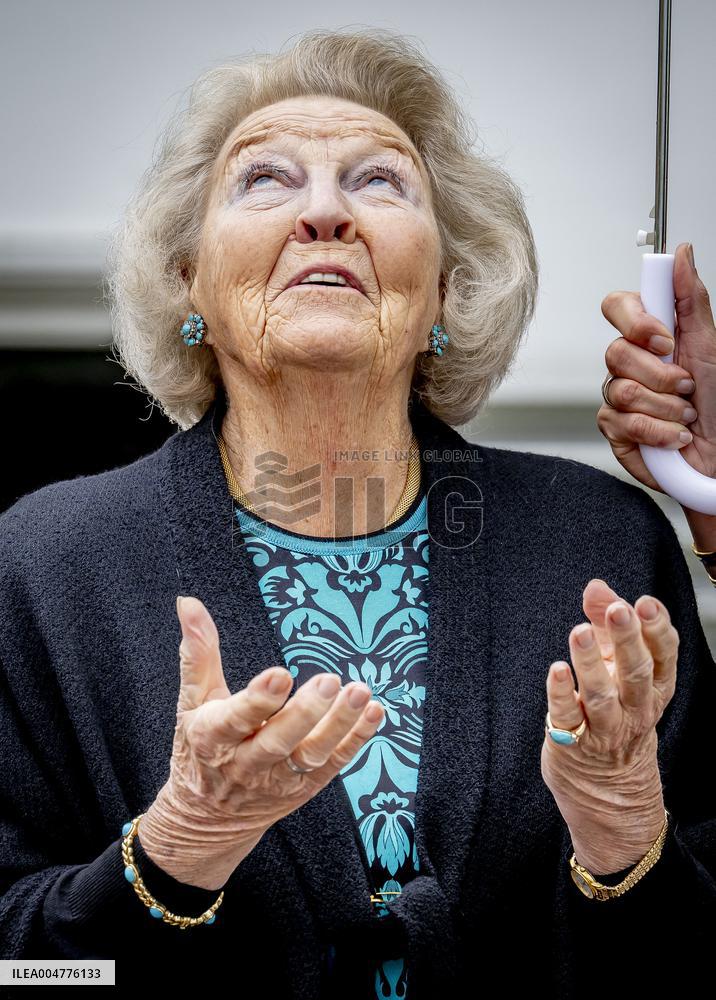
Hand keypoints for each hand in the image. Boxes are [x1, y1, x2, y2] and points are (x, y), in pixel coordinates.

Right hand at [138, 595, 384, 889]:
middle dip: (304, 714)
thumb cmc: (199, 749)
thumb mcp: (192, 702)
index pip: (235, 720)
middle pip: (277, 742)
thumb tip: (189, 602)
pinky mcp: (304, 787)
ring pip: (310, 755)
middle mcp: (246, 763)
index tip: (280, 674)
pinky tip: (373, 712)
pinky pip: (334, 764)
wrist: (206, 820)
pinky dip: (356, 740)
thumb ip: (198, 652)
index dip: (258, 700)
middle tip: (330, 681)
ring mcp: (278, 780)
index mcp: (213, 738)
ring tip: (359, 692)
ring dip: (338, 725)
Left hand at [541, 578, 676, 873]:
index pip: (663, 656)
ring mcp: (605, 729)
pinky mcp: (573, 743)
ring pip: (601, 696)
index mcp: (653, 688)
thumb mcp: (615, 667)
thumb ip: (604, 624)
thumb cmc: (614, 713)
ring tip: (578, 632)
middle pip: (636, 672)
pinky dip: (561, 694)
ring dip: (590, 663)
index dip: (657, 629)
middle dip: (627, 639)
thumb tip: (596, 587)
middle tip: (620, 609)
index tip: (645, 602)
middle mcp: (634, 709)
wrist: (608, 788)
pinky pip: (567, 718)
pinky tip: (555, 670)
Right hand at [597, 242, 715, 494]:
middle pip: (616, 352)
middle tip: (687, 386)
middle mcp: (628, 365)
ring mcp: (616, 397)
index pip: (617, 307)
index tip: (665, 340)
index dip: (636, 321)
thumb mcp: (710, 344)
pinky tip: (674, 435)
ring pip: (621, 391)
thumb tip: (681, 254)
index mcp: (648, 337)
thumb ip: (689, 297)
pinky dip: (658, 432)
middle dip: (662, 375)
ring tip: (686, 415)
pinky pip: (623, 423)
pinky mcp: (614, 430)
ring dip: (666, 407)